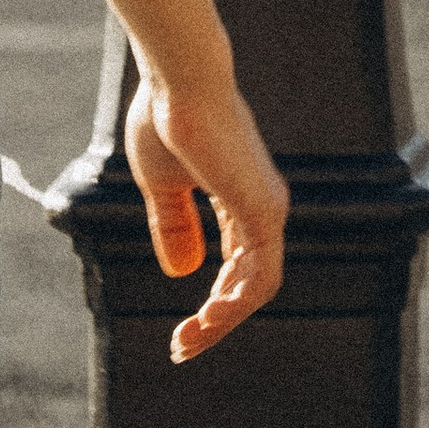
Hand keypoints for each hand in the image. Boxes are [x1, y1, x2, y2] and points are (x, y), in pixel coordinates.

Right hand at [124, 68, 287, 363]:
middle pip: (249, 282)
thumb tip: (183, 273)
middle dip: (215, 320)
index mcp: (237, 195)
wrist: (178, 81)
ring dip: (222, 321)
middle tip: (181, 346)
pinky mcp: (263, 211)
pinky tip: (207, 318)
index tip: (180, 330)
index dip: (212, 300)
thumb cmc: (166, 117)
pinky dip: (235, 305)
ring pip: (256, 287)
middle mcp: (260, 204)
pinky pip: (260, 278)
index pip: (237, 263)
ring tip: (187, 341)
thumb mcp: (161, 183)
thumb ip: (173, 225)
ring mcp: (267, 208)